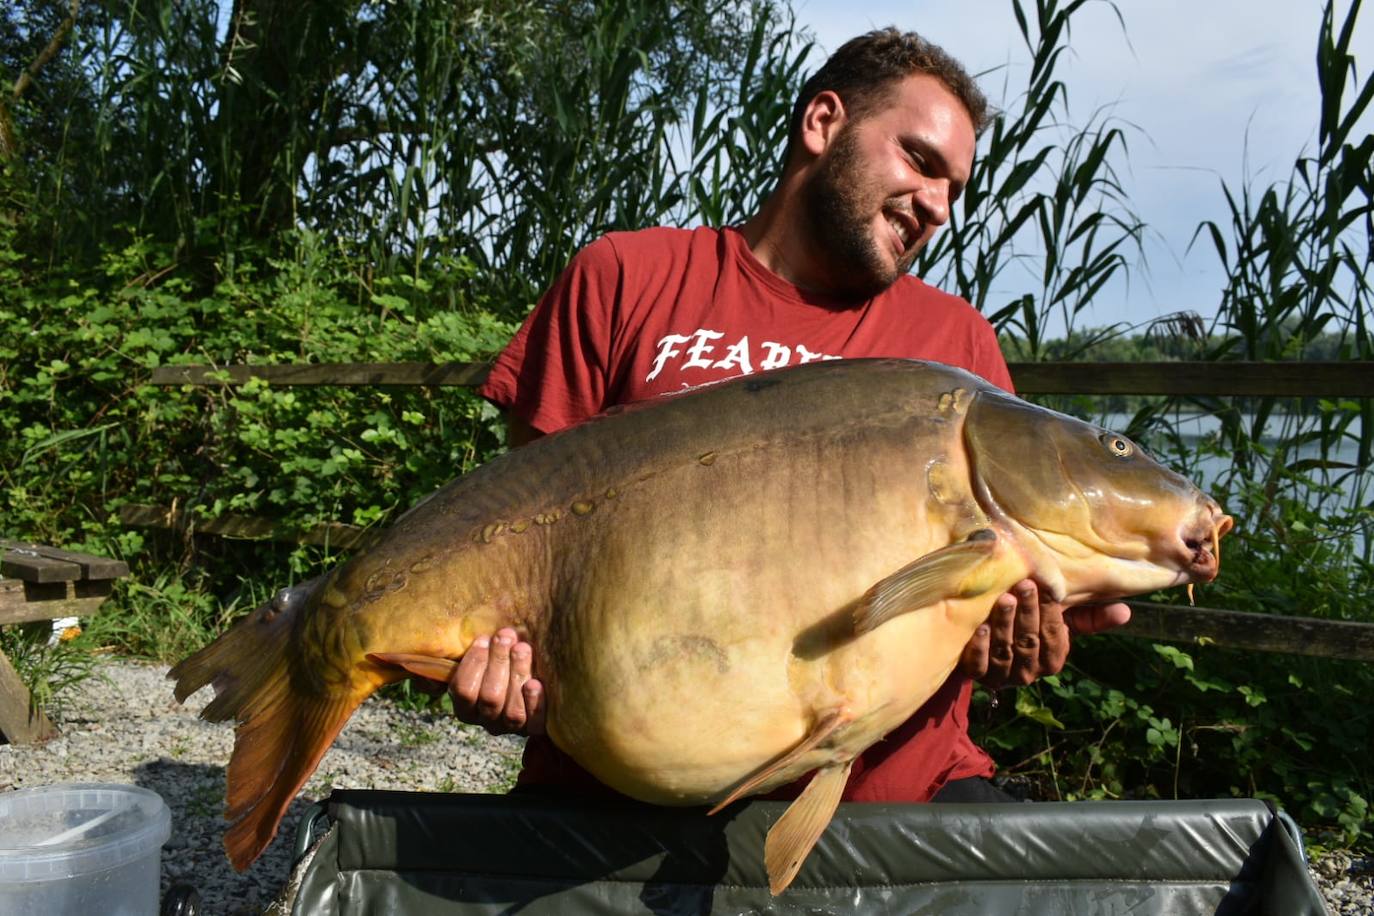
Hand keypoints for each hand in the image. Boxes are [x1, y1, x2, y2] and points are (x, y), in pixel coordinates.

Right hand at [448, 627, 546, 735]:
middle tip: (506, 637)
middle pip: (489, 698)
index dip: (474, 663)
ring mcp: (509, 727)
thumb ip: (474, 650)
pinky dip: (535, 703)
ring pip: (512, 711)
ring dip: (517, 675)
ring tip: (522, 649)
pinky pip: (534, 723)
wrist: (531, 676)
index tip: (484, 638)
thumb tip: (466, 636)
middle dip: (498, 662)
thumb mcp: (482, 655)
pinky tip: (535, 683)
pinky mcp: (532, 729)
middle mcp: (486, 720)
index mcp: (465, 706)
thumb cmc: (501, 661)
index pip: (463, 690)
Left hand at [958, 580, 1130, 688]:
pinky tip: (982, 627)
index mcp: (1051, 661)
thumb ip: (1090, 618)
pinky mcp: (977, 674)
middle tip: (1024, 585)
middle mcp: (1028, 672)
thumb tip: (1126, 612)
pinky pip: (979, 665)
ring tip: (1004, 599)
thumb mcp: (1061, 623)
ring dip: (1005, 624)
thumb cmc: (1031, 628)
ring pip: (1005, 652)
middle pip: (1030, 643)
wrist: (987, 645)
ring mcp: (1001, 675)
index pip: (1054, 638)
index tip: (1045, 587)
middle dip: (1028, 614)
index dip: (1050, 614)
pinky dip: (980, 647)